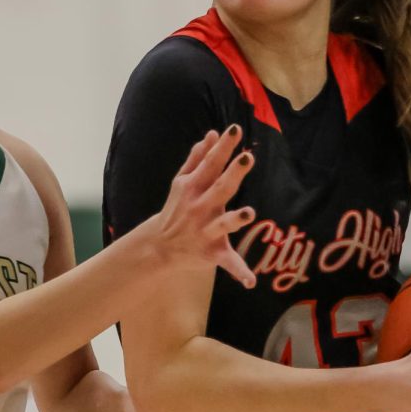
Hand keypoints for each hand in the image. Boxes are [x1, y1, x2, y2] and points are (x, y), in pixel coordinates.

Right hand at [154, 126, 256, 287]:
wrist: (159, 247)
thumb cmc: (176, 208)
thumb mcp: (183, 182)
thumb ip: (199, 158)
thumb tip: (212, 133)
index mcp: (193, 187)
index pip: (211, 164)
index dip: (223, 147)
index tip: (234, 130)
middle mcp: (199, 208)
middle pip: (219, 189)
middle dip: (232, 174)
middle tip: (246, 158)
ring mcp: (205, 231)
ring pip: (222, 225)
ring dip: (234, 220)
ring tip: (248, 213)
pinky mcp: (211, 253)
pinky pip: (227, 262)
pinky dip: (239, 272)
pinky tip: (251, 281)